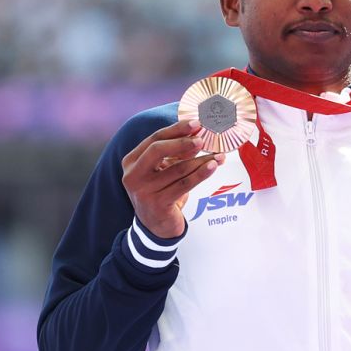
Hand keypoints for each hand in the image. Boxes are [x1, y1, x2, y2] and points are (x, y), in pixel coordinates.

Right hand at [121, 120, 224, 238]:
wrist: (156, 226)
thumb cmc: (162, 192)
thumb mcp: (165, 170)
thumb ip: (178, 153)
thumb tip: (198, 135)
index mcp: (132, 161)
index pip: (154, 139)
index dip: (176, 129)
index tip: (195, 123)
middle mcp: (133, 175)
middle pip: (157, 150)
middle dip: (182, 141)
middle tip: (202, 138)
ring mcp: (144, 191)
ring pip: (177, 169)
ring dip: (201, 160)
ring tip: (218, 155)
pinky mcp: (158, 204)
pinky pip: (184, 185)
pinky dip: (201, 174)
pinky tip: (213, 167)